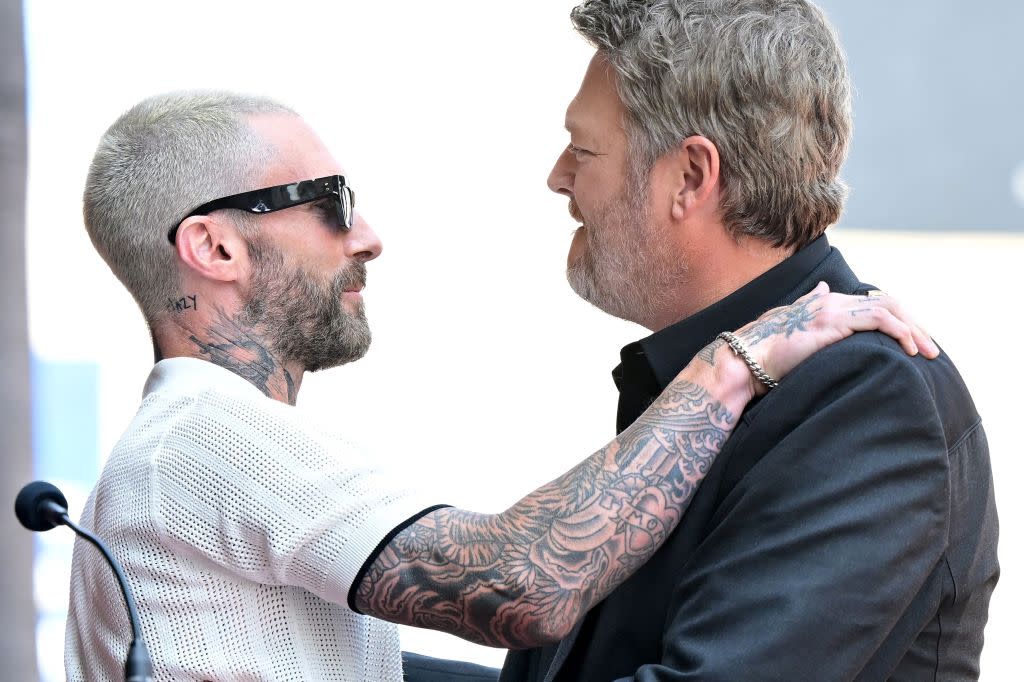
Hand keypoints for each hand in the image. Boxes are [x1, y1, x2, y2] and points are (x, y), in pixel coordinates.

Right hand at [728, 282, 937, 396]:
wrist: (745, 359)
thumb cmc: (765, 352)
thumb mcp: (793, 323)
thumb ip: (810, 304)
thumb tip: (823, 287)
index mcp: (825, 302)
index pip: (874, 303)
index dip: (899, 320)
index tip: (915, 342)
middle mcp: (831, 300)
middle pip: (887, 304)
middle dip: (914, 325)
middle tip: (931, 350)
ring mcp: (832, 309)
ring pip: (888, 309)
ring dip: (914, 331)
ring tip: (928, 353)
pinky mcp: (832, 323)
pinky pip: (878, 320)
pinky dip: (900, 332)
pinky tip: (910, 349)